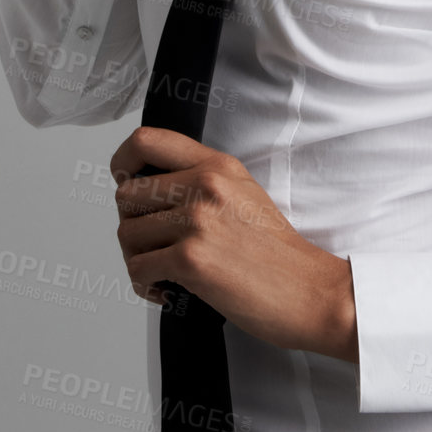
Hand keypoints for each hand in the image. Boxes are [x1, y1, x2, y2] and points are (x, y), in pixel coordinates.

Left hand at [111, 126, 357, 363]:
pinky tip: (168, 290)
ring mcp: (198, 220)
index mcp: (218, 165)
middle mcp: (205, 185)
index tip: (125, 183)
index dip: (122, 163)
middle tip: (152, 245)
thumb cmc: (277, 253)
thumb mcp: (244, 194)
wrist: (309, 291)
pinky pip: (137, 268)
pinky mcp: (191, 259)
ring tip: (162, 271)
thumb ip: (201, 181)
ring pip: (126, 233)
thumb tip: (149, 191)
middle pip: (125, 194)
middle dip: (131, 224)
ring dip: (137, 258)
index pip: (147, 141)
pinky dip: (145, 285)